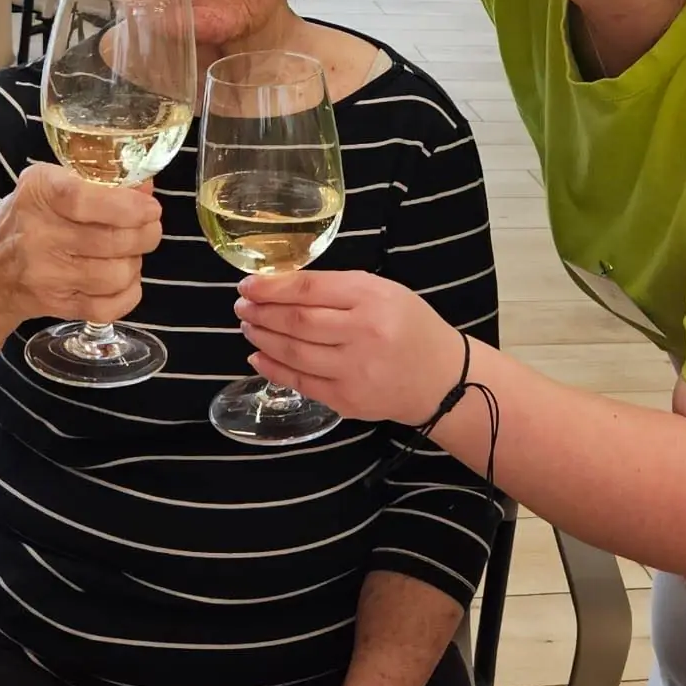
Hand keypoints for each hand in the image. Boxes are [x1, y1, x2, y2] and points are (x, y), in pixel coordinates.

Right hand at [0, 162, 161, 327]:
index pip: (85, 200)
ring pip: (115, 275)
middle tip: (150, 228)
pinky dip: (128, 294)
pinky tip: (122, 280)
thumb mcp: (50, 185)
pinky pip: (107, 307)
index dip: (127, 206)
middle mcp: (38, 234)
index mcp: (38, 192)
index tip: (150, 208)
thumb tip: (146, 189)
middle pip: (112, 241)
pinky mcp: (54, 304)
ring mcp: (45, 274)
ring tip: (129, 253)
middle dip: (146, 234)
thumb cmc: (27, 219)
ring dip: (135, 263)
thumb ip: (99, 182)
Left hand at [237, 271, 460, 424]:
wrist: (442, 380)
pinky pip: (300, 382)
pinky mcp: (346, 401)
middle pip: (296, 322)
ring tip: (249, 326)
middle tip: (242, 306)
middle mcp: (362, 334)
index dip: (272, 287)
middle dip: (261, 312)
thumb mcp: (383, 292)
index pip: (310, 290)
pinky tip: (259, 356)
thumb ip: (338, 288)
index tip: (248, 285)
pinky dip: (273, 369)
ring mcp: (353, 371)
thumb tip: (282, 287)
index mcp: (372, 299)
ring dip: (262, 338)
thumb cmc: (410, 326)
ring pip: (293, 353)